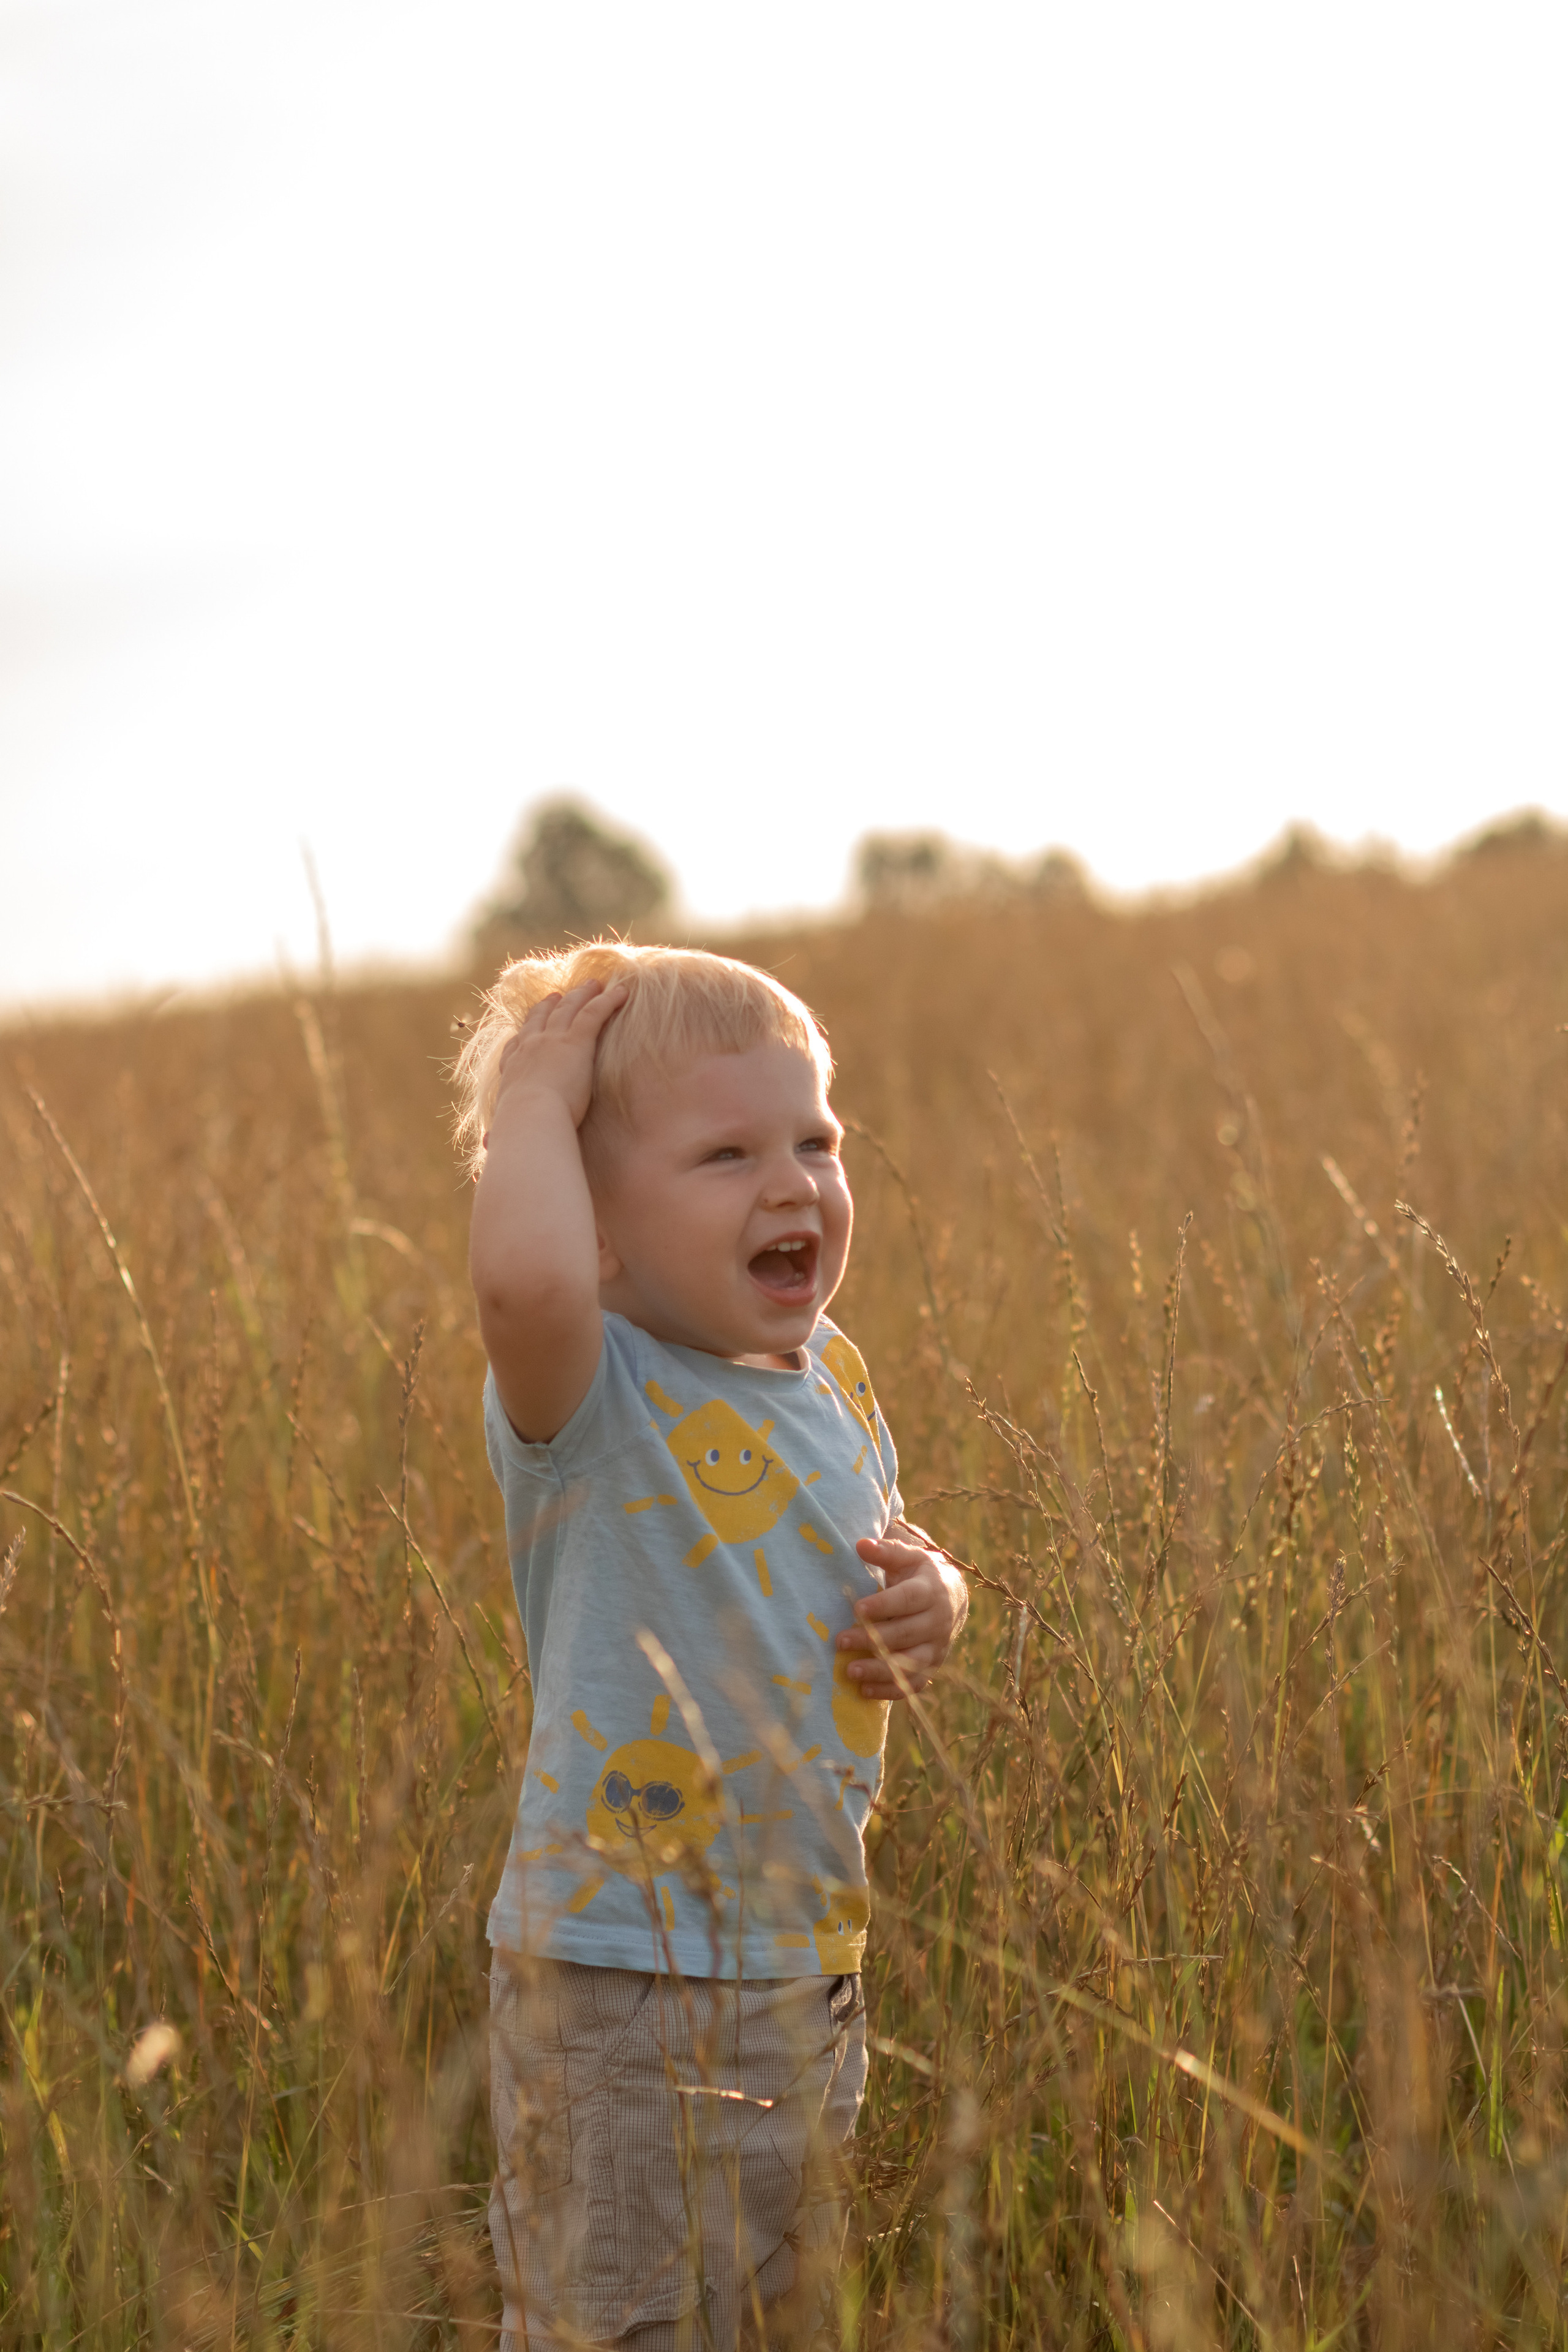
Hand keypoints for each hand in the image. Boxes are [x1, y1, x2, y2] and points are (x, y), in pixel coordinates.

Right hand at [488, 980, 627, 1137]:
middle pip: (540, 1019)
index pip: (516, 1046)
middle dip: (549, 1005)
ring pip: (568, 1009)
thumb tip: (487, 1145)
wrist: (530, 1120)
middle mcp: (530, 1048)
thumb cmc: (519, 1129)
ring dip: (581, 994)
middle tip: (557, 995)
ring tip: (592, 984)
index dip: (523, 1035)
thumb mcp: (508, 1128)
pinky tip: (622, 992)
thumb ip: (500, 1135)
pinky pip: (594, 1012)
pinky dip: (608, 1000)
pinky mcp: (575, 1041)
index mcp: (514, 1070)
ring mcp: (552, 1041)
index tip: (527, 1028)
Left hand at [840, 1520, 968, 1699]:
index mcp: (931, 1591)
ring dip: (880, 1670)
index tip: (857, 1609)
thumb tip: (860, 1544)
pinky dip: (890, 1691)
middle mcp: (938, 1622)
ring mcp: (937, 1648)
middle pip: (905, 1634)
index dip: (884, 1606)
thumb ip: (886, 1551)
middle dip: (872, 1639)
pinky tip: (864, 1691)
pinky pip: (914, 1685)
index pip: (908, 1600)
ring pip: (911, 1664)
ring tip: (850, 1671)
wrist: (952, 1598)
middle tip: (839, 1641)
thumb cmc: (919, 1574)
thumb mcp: (907, 1557)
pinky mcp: (932, 1667)